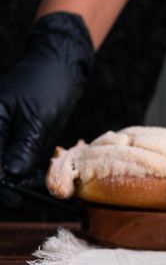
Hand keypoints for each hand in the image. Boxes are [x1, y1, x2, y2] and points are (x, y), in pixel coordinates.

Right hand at [0, 12, 93, 187]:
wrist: (60, 63)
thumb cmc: (47, 83)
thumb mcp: (38, 117)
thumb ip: (23, 147)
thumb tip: (11, 176)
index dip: (2, 185)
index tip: (16, 201)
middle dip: (8, 184)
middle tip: (27, 200)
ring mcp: (5, 131)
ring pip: (7, 164)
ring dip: (18, 180)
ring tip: (38, 193)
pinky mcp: (18, 133)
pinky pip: (18, 157)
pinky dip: (26, 169)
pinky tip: (39, 180)